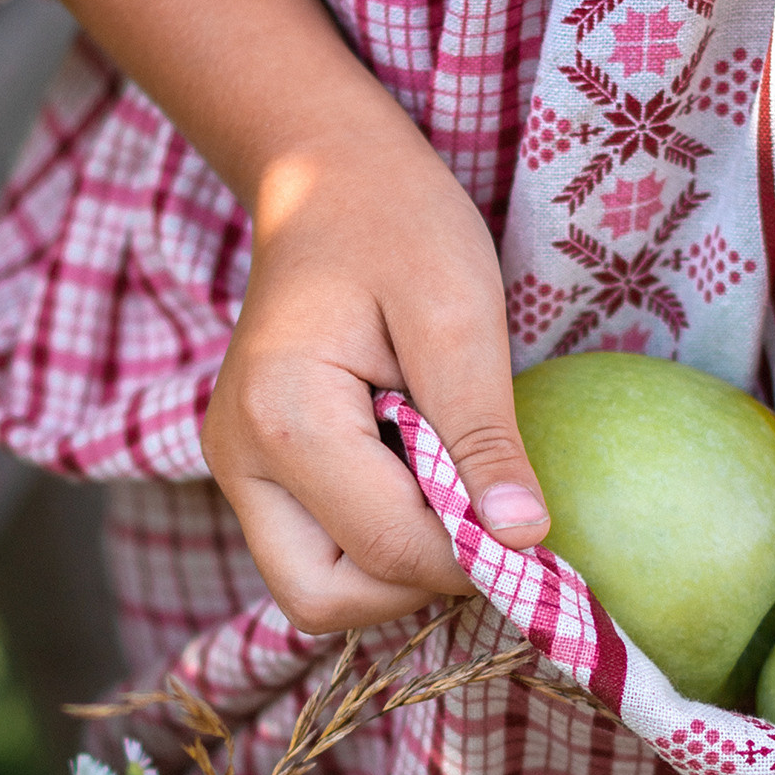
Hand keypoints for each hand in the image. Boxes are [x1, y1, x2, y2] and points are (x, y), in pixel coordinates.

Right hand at [0, 0, 547, 634]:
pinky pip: (320, 550)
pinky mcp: (259, 474)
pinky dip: (380, 542)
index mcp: (281, 415)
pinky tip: (425, 478)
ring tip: (453, 485)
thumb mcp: (460, 313)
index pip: (385, 548)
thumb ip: (484, 433)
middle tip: (484, 517)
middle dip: (417, 580)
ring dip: (398, 567)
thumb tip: (522, 541)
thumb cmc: (397, 223)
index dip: (471, 558)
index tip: (536, 527)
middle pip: (325, 599)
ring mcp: (239, 471)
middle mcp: (238, 459)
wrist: (326, 175)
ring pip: (318, 589)